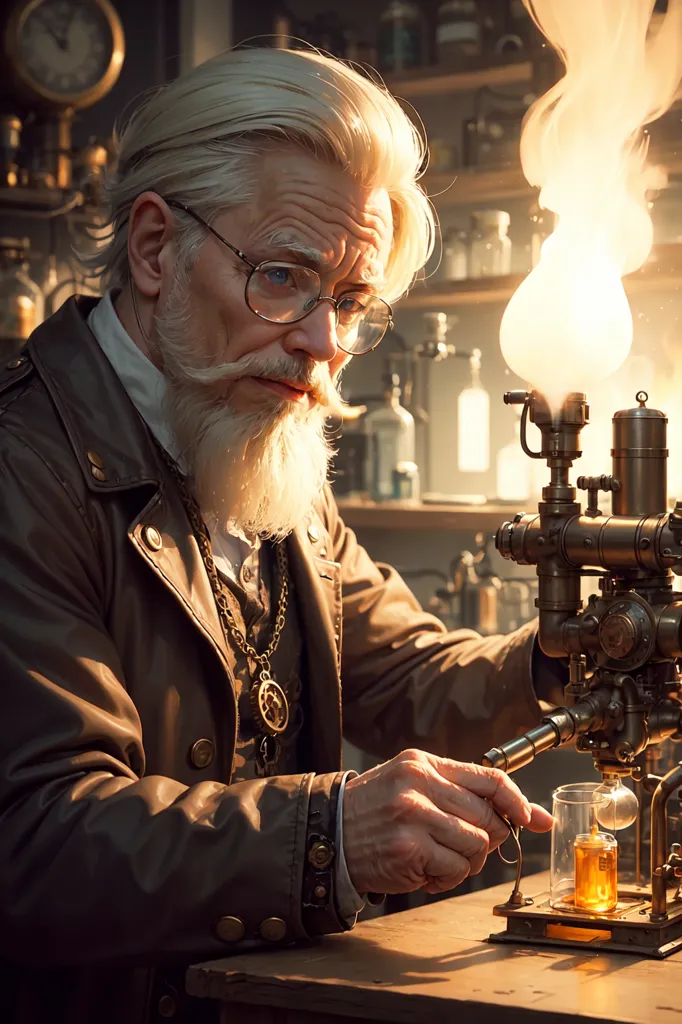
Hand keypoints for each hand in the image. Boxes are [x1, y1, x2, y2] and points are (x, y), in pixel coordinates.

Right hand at [343, 748, 552, 895]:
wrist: (328, 834)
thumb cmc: (374, 812)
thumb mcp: (412, 785)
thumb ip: (462, 794)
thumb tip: (529, 815)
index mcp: (424, 763)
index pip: (489, 776)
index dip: (517, 800)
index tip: (532, 818)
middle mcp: (420, 783)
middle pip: (488, 815)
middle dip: (487, 839)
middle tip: (463, 846)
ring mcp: (414, 815)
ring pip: (477, 844)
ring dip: (466, 861)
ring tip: (438, 859)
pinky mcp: (409, 848)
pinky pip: (456, 869)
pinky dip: (446, 878)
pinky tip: (424, 871)